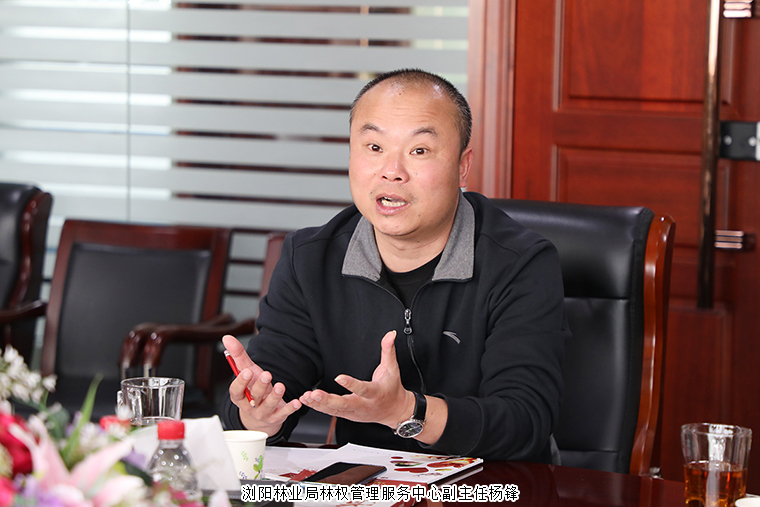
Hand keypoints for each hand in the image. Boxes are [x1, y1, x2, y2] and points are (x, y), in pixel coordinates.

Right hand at [222, 334, 301, 435]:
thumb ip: (238, 356)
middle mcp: (250, 406)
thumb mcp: (247, 371)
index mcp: (239, 396)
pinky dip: (290, 408)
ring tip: (281, 386)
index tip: (247, 371)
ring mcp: (263, 413)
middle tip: (267, 374)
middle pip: (254, 397)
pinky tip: (297, 402)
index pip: (236, 391)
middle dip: (260, 386)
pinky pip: (284, 414)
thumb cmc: (254, 387)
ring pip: (268, 406)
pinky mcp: (277, 417)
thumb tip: (227, 338)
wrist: (264, 411)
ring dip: (275, 396)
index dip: (241, 382)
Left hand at [299, 330, 413, 428]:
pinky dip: (319, 407)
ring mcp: (355, 413)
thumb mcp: (392, 368)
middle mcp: (364, 405)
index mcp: (376, 393)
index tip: (338, 378)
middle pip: (345, 405)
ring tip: (306, 397)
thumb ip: (388, 350)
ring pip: (335, 410)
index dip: (351, 384)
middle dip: (328, 400)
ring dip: (319, 404)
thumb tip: (390, 334)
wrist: (395, 411)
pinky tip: (308, 401)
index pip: (363, 389)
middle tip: (314, 393)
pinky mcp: (348, 415)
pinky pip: (332, 412)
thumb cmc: (392, 388)